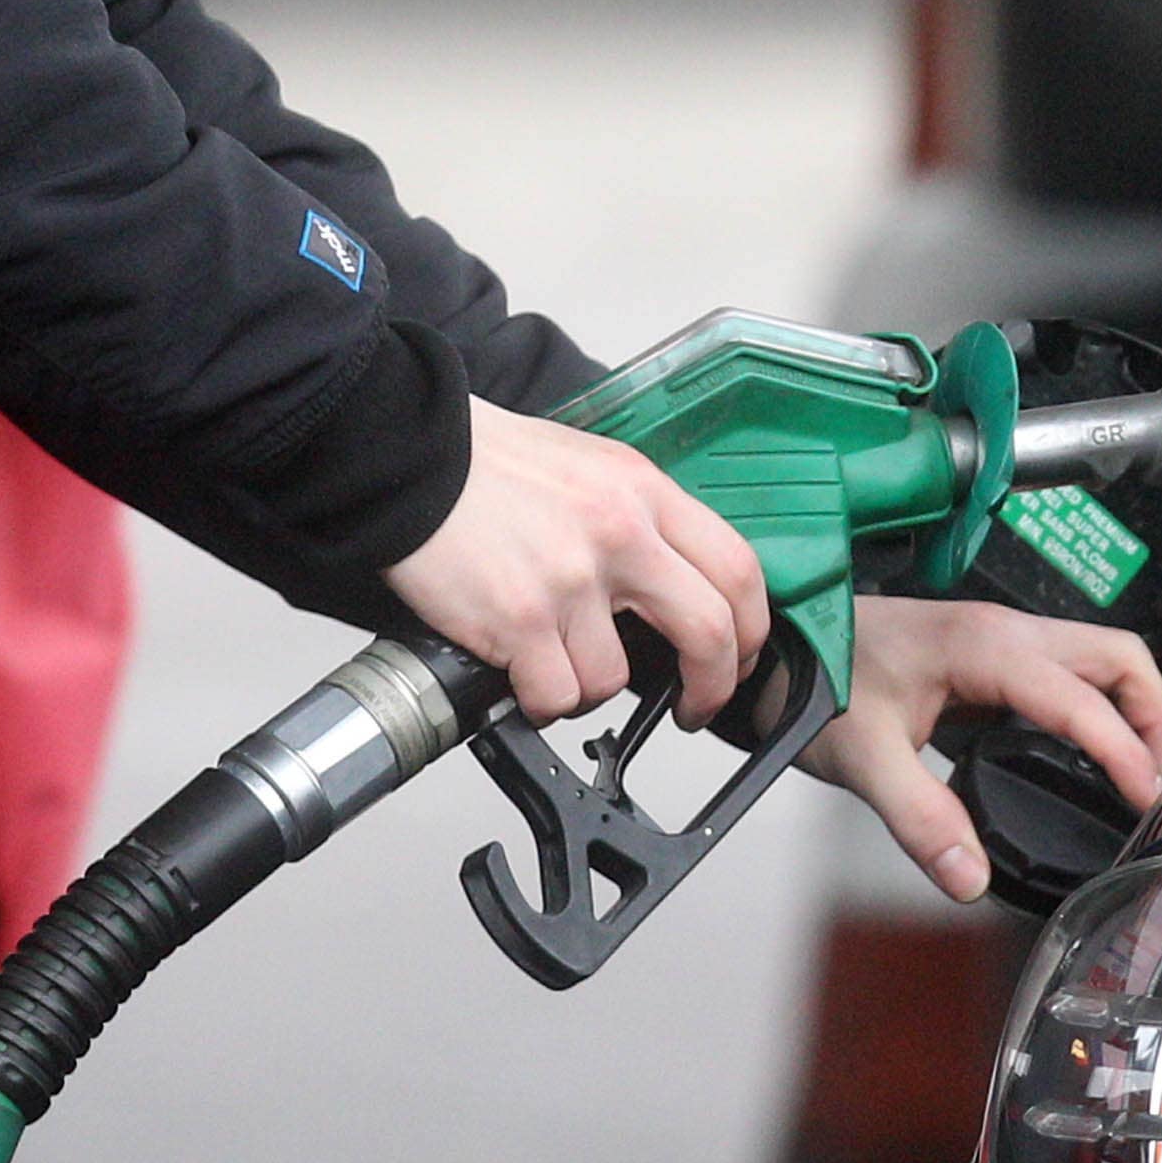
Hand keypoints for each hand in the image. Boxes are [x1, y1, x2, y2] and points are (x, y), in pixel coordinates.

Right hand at [385, 397, 767, 728]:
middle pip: (710, 632)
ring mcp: (572, 579)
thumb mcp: (589, 467)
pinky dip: (539, 698)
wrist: (411, 457)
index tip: (737, 657)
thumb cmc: (488, 465)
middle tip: (694, 705)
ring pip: (615, 679)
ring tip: (554, 661)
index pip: (737, 569)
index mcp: (644, 492)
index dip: (750, 630)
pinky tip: (519, 671)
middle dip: (712, 686)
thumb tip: (673, 587)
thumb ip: (639, 520)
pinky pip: (555, 695)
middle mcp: (619, 533)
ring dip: (587, 687)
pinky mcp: (521, 618)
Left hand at [802, 597, 1161, 902]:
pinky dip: (1100, 711)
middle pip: (1119, 659)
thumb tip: (970, 877)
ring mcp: (1000, 639)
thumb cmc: (813, 681)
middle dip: (1156, 719)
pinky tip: (1089, 758)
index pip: (1081, 699)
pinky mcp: (990, 656)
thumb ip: (921, 820)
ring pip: (1101, 659)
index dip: (1124, 751)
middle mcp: (1003, 632)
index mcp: (984, 646)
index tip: (1147, 800)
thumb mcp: (863, 759)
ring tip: (1142, 775)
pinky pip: (1070, 673)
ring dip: (1134, 711)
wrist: (776, 651)